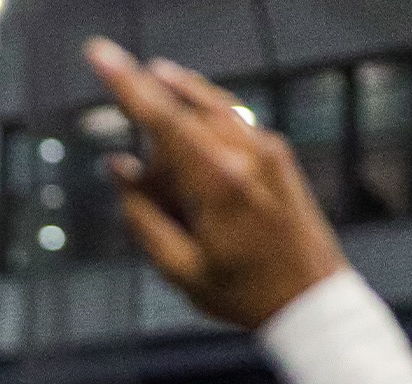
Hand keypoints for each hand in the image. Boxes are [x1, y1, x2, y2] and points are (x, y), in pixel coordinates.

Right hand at [85, 37, 350, 329]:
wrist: (312, 301)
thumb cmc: (244, 293)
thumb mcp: (180, 269)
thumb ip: (143, 216)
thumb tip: (118, 168)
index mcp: (221, 184)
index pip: (164, 120)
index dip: (127, 85)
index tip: (99, 55)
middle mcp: (248, 154)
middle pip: (183, 111)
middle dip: (150, 129)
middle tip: (143, 183)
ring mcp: (267, 149)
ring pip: (209, 106)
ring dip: (175, 110)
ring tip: (161, 161)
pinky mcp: (277, 153)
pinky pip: (232, 117)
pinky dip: (203, 117)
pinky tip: (188, 145)